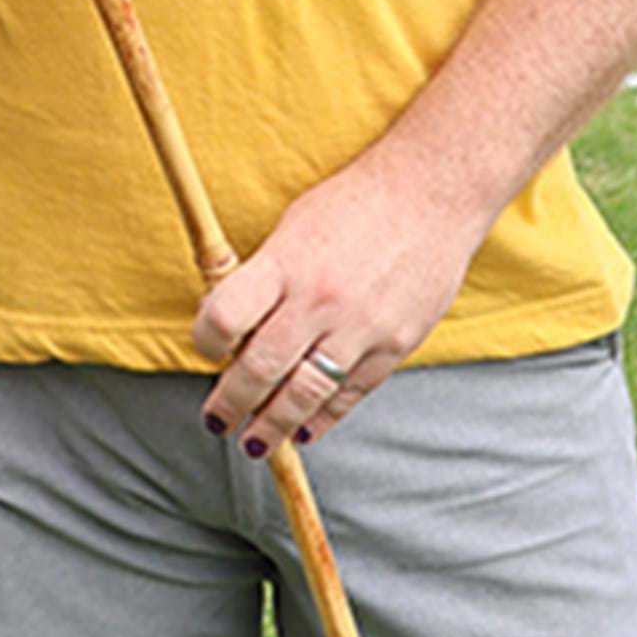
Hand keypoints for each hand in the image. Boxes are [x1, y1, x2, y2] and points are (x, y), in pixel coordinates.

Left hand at [190, 149, 487, 457]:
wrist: (431, 195)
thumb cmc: (355, 203)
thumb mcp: (294, 226)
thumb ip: (264, 275)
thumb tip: (229, 321)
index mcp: (286, 263)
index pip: (225, 317)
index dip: (205, 341)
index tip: (205, 349)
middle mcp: (319, 300)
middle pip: (259, 368)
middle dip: (231, 402)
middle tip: (216, 419)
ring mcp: (360, 328)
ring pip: (304, 395)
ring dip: (272, 425)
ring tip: (255, 441)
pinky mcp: (394, 347)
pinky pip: (349, 396)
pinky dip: (322, 419)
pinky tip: (303, 430)